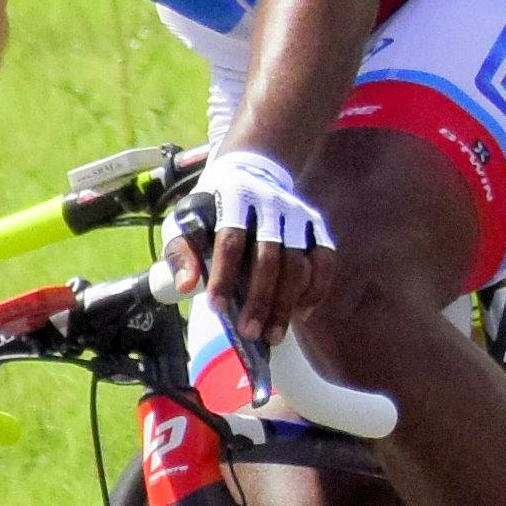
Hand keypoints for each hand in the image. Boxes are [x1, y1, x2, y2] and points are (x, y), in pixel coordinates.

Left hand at [165, 148, 331, 350]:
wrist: (252, 171)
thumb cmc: (211, 208)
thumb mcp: (185, 220)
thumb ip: (182, 252)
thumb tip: (185, 287)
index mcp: (232, 199)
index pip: (231, 240)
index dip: (225, 275)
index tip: (217, 309)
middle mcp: (270, 205)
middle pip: (270, 256)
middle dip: (260, 298)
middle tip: (250, 333)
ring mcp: (298, 215)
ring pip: (298, 263)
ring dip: (286, 303)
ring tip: (274, 334)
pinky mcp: (316, 226)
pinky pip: (324, 261)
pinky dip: (316, 289)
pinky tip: (301, 314)